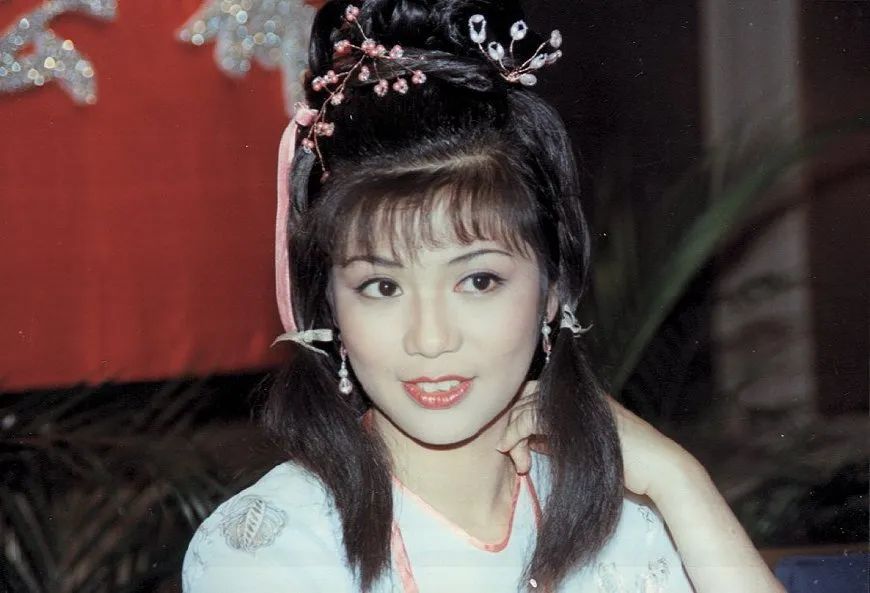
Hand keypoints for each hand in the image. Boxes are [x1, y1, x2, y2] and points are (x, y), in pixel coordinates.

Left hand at [495, 381, 696, 500]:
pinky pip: (531, 416)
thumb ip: (556, 440)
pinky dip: (516, 433)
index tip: (512, 445)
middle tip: (509, 453)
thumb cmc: (625, 466)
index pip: (535, 393)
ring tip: (516, 459)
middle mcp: (576, 394)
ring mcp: (576, 401)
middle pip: (526, 395)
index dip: (518, 414)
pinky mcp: (575, 414)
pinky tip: (516, 452)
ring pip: (525, 406)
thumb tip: (532, 440)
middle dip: (511, 424)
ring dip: (512, 433)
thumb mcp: (581, 451)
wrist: (657, 468)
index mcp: (578, 398)